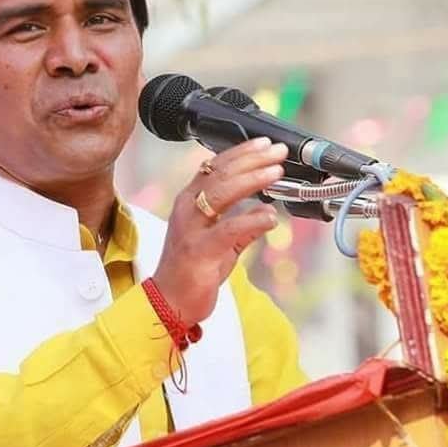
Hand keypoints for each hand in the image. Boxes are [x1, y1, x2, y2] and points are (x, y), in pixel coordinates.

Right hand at [153, 137, 286, 325]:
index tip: (264, 145)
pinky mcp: (199, 251)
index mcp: (189, 202)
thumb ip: (241, 224)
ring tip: (275, 172)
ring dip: (251, 180)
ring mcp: (191, 229)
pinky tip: (271, 216)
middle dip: (251, 160)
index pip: (214, 167)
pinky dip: (251, 220)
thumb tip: (267, 212)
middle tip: (277, 153)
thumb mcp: (220, 241)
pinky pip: (228, 230)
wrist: (170, 301)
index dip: (240, 153)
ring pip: (220, 194)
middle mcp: (187, 209)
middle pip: (219, 174)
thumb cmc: (192, 270)